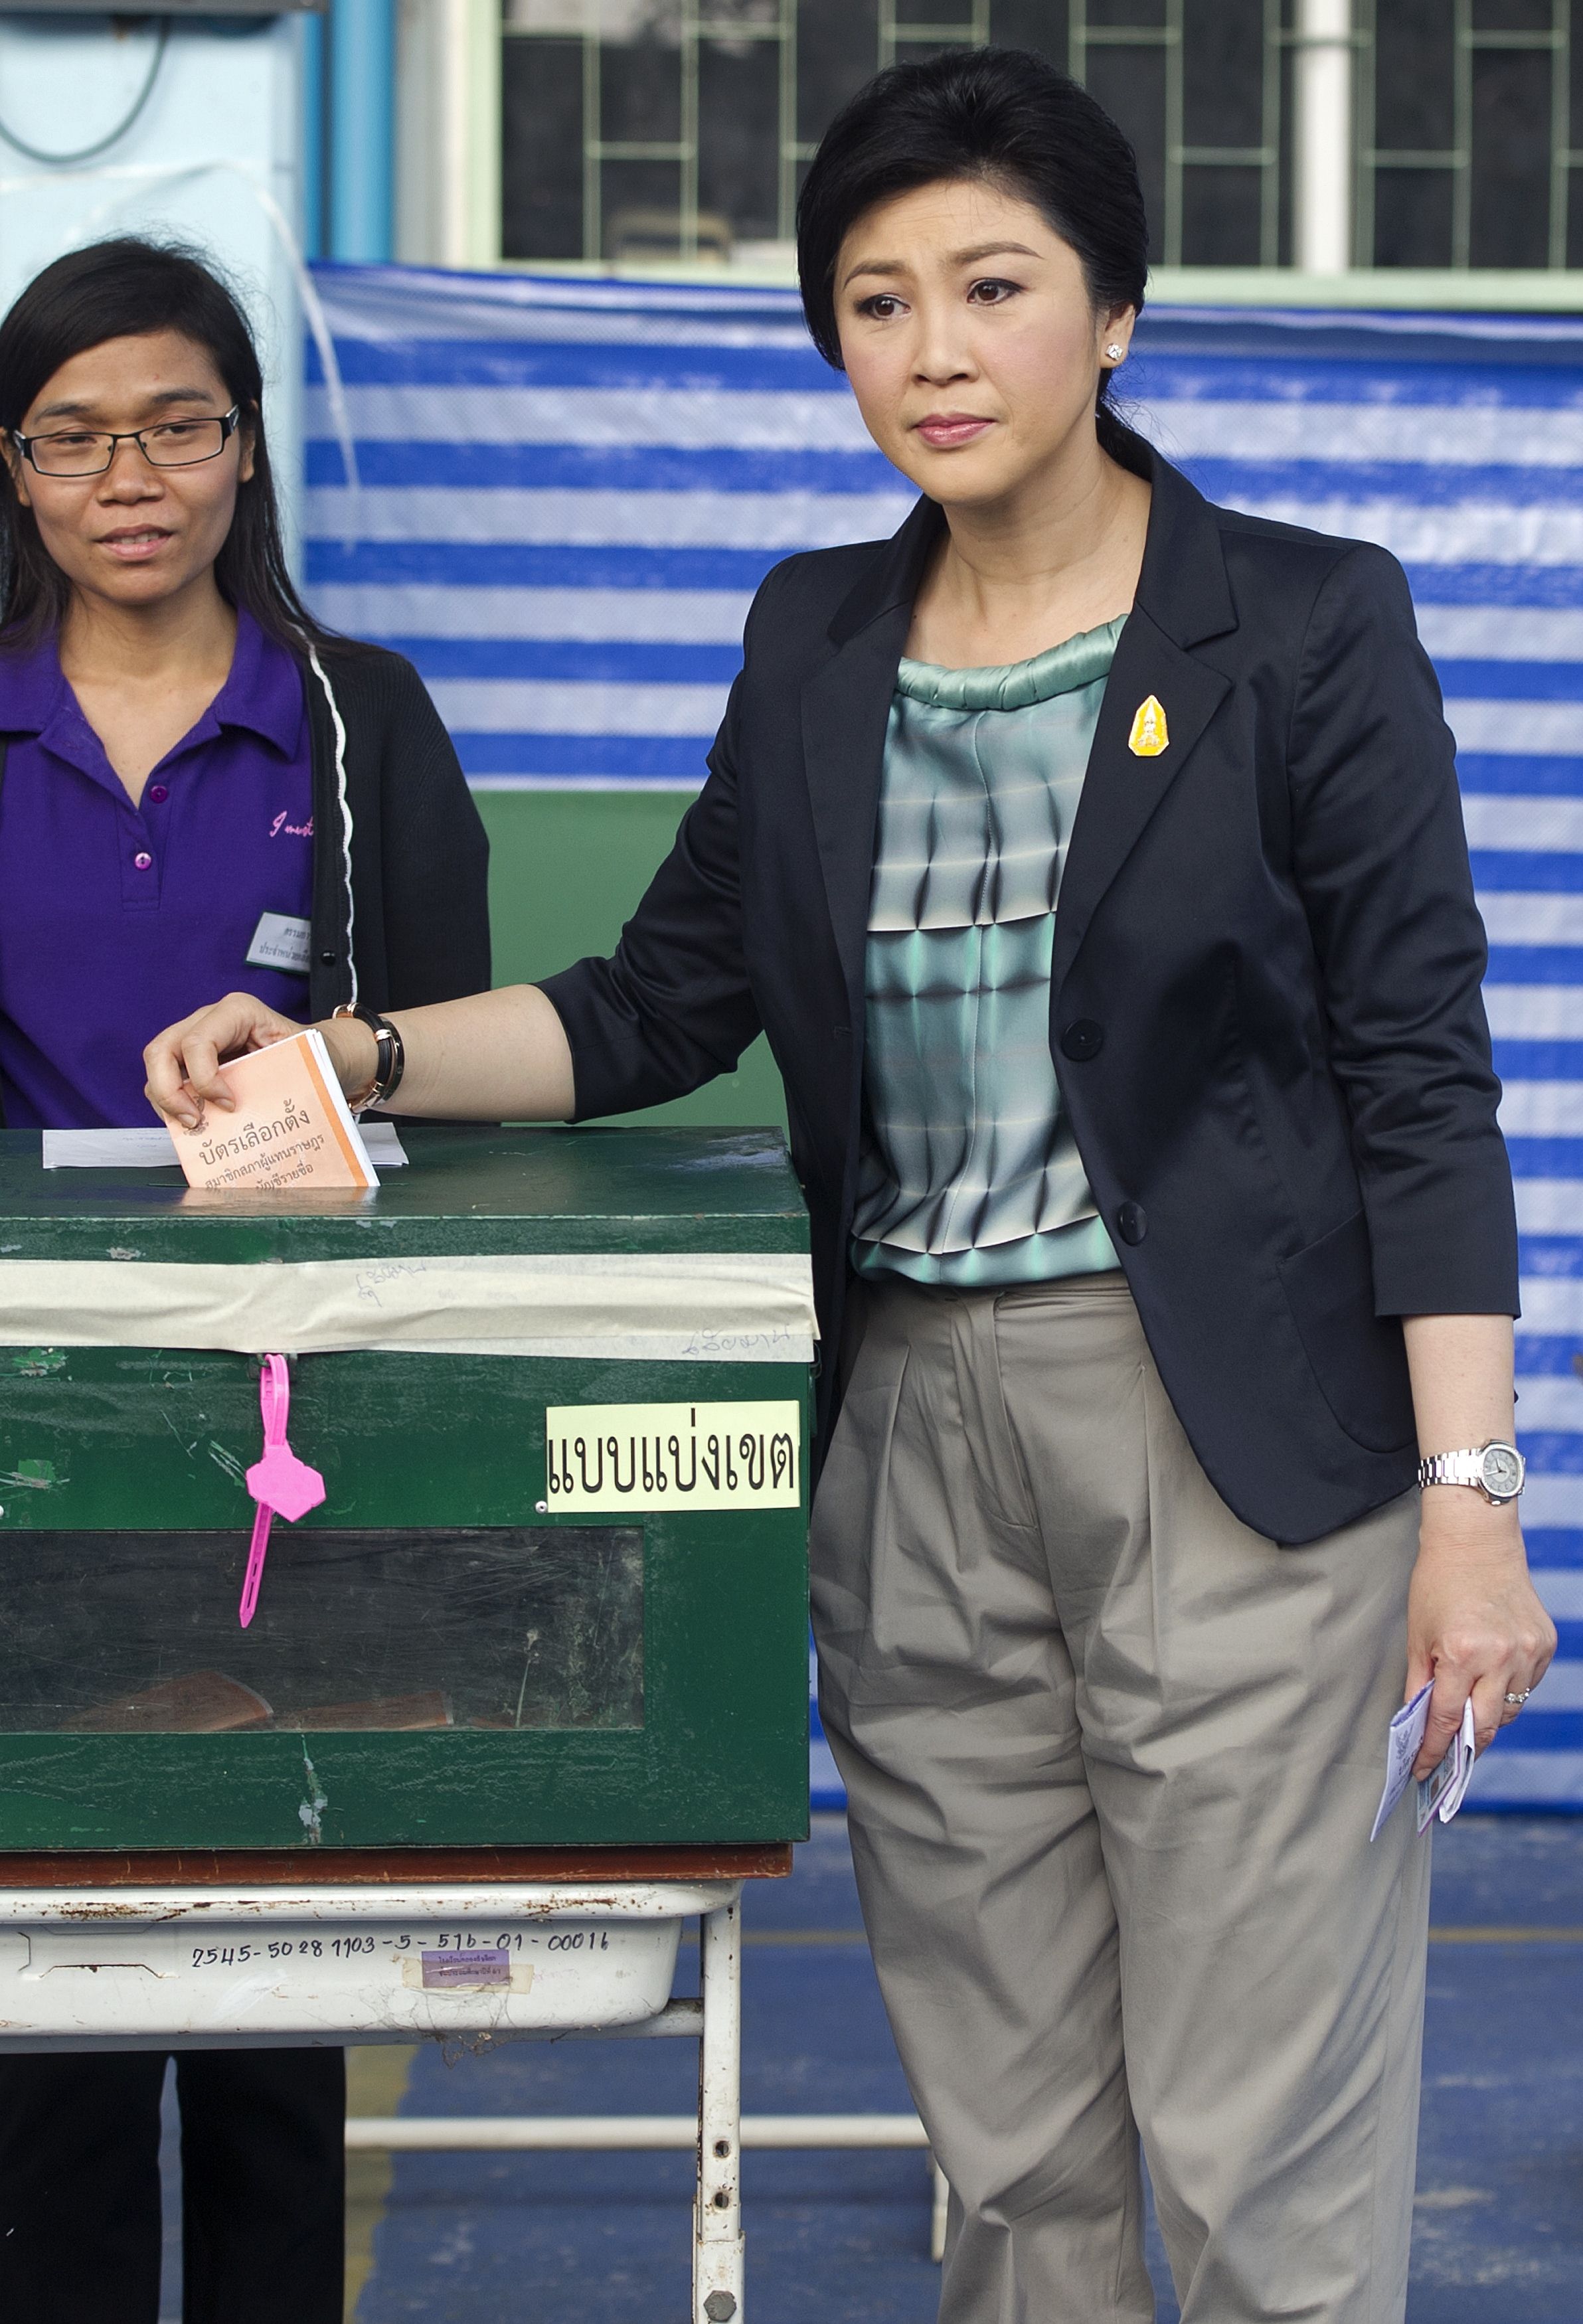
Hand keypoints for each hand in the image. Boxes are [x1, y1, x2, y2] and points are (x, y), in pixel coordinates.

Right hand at [143, 995, 373, 1129]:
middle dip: (168, 1091)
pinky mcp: (193, 1061)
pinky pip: (167, 1081)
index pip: (198, 1042)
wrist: (319, 1054)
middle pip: (161, 1050)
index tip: (229, 1105)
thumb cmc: (312, 1053)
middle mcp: (209, 1020)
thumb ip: (280, 1078)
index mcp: (237, 1011)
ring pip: (157, 1066)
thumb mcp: (304, 1060)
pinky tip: (195, 1123)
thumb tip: (260, 1114)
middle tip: (193, 1121)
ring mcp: (196, 1039)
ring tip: (193, 1126)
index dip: (204, 1078)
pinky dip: (173, 1105)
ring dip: (167, 1101)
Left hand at [1406, 1491, 1555, 1778]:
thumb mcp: (1417, 1635)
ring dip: (1488, 1717)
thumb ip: (1419, 1683)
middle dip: (1465, 1748)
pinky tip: (1492, 1678)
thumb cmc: (1438, 1584)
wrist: (1476, 1541)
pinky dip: (1508, 1690)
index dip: (1433, 1750)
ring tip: (1469, 1713)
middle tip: (1450, 1760)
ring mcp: (1527, 1652)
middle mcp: (1499, 1657)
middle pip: (1485, 1726)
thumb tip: (1419, 1724)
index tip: (1424, 1770)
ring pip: (1510, 1709)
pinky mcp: (1545, 1645)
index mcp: (1461, 1654)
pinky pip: (1526, 1685)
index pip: (1445, 1720)